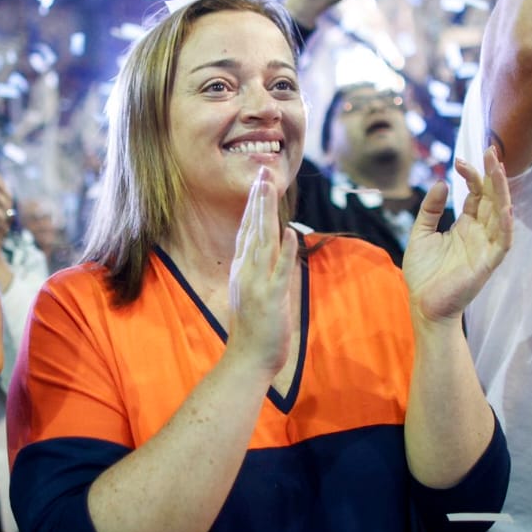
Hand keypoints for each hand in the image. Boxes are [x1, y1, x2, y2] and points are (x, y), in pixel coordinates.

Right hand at [227, 167, 297, 376]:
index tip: (258, 182)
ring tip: (270, 189)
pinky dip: (285, 250)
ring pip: (262, 241)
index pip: (246, 230)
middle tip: (262, 172)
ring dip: (266, 214)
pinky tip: (290, 231)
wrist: (247, 359)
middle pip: (252, 228)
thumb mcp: (251, 293)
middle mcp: (245, 271)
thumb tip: (267, 251)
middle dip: (258, 199)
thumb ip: (257, 270)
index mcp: (241, 269)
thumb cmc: (252, 330)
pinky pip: (279, 270)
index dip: (252, 205)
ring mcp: (257, 283)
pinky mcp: (270, 298)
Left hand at [403, 146, 512, 323]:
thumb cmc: (423, 273)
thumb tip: (442, 183)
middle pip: (492, 198)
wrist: (423, 305)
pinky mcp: (488, 263)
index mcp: (466, 226)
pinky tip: (504, 207)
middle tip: (491, 150)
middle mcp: (480, 233)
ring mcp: (486, 247)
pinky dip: (504, 224)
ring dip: (501, 192)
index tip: (460, 161)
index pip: (476, 195)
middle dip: (493, 175)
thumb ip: (430, 209)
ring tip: (499, 168)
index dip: (472, 176)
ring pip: (500, 214)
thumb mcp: (421, 233)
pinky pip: (502, 241)